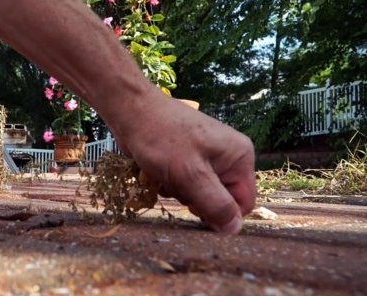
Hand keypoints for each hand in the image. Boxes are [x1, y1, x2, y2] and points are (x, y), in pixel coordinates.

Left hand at [108, 93, 255, 233]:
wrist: (131, 111)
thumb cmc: (161, 138)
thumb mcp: (190, 175)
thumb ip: (214, 203)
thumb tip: (235, 230)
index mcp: (239, 157)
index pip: (243, 203)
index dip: (220, 213)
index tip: (194, 207)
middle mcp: (228, 157)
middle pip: (219, 200)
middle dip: (195, 199)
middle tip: (176, 184)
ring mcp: (206, 156)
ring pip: (198, 194)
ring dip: (179, 191)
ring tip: (164, 174)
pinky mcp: (187, 158)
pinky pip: (184, 184)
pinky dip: (170, 183)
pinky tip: (157, 171)